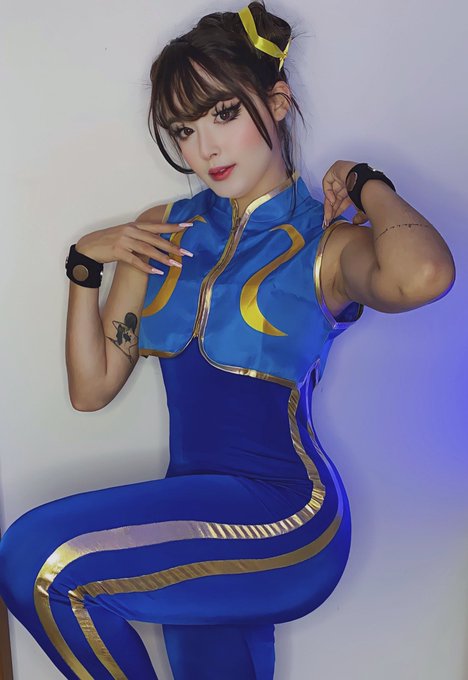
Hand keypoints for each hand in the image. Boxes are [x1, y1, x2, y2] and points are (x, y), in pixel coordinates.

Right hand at [76, 220, 193, 274]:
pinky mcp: (118, 252)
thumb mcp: (126, 234)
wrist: (89, 247)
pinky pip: (136, 261)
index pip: (158, 225)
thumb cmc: (109, 241)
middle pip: (156, 239)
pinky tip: (157, 272)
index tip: (189, 226)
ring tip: (175, 265)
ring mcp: (124, 241)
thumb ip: (141, 236)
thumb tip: (158, 241)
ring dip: (163, 258)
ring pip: (148, 250)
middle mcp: (131, 231)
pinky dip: (147, 267)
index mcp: (135, 226)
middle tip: (186, 253)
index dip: (174, 226)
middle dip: (173, 246)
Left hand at [322, 160, 368, 226]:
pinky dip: (328, 192)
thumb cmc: (369, 196)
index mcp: (355, 188)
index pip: (343, 200)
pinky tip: (332, 200)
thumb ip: (360, 216)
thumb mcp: (364, 209)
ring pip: (331, 191)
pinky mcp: (336, 168)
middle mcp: (349, 180)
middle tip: (328, 219)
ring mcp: (342, 174)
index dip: (337, 209)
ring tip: (328, 214)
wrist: (369, 186)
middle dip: (331, 209)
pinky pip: (328, 181)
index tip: (332, 219)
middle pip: (336, 196)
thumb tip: (355, 221)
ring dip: (329, 204)